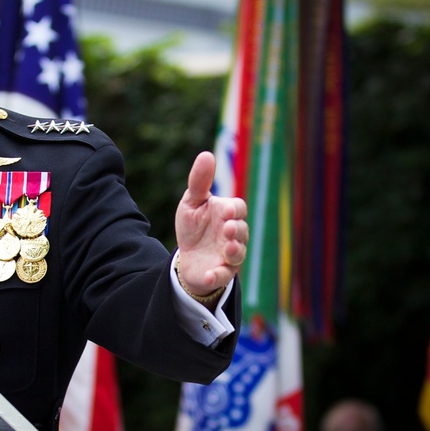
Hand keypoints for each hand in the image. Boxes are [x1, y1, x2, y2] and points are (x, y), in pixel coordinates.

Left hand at [174, 151, 248, 301]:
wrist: (187, 256)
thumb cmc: (194, 226)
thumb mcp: (192, 202)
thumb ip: (199, 181)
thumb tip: (206, 154)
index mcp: (227, 214)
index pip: (238, 208)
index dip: (234, 210)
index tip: (225, 211)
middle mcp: (234, 235)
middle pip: (242, 231)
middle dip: (237, 230)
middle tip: (228, 229)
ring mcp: (229, 255)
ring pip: (239, 254)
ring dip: (235, 251)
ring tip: (228, 248)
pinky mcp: (220, 273)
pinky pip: (224, 276)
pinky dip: (218, 276)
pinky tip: (210, 274)